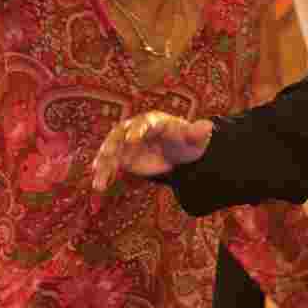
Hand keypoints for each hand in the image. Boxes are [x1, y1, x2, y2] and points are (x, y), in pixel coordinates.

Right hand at [90, 111, 214, 188]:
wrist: (176, 152)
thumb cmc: (185, 141)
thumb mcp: (194, 138)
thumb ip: (197, 133)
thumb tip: (209, 127)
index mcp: (153, 121)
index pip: (143, 123)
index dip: (137, 130)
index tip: (132, 139)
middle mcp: (135, 129)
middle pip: (120, 134)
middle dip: (112, 143)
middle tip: (106, 153)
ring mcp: (126, 144)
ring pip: (111, 151)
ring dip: (103, 162)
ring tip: (98, 176)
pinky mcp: (122, 158)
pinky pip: (111, 165)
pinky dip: (104, 174)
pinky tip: (98, 186)